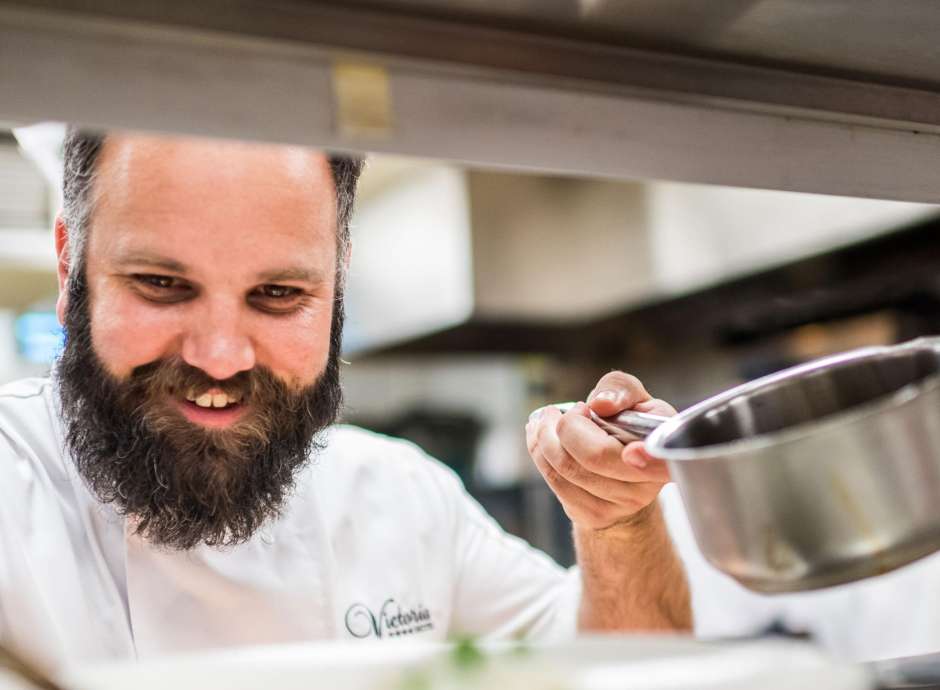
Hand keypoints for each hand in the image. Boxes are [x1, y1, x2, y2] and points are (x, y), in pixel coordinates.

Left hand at [525, 371, 675, 530]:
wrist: (622, 468)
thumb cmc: (628, 425)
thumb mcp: (633, 398)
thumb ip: (621, 390)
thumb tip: (601, 404)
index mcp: (666, 450)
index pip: (660, 462)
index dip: (645, 458)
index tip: (629, 449)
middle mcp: (648, 484)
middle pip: (595, 457)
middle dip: (566, 426)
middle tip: (557, 412)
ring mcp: (622, 505)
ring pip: (567, 469)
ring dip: (544, 438)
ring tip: (543, 420)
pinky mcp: (594, 515)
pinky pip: (556, 483)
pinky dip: (540, 454)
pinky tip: (539, 438)